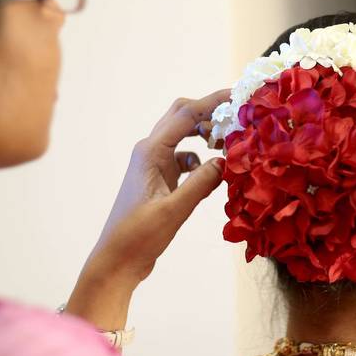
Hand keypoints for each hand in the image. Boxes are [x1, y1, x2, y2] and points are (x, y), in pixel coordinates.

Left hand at [90, 89, 229, 281]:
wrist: (117, 260)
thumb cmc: (139, 236)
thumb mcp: (175, 210)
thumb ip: (202, 183)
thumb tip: (227, 161)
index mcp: (150, 151)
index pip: (186, 114)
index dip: (213, 102)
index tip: (238, 95)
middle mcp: (150, 151)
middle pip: (182, 116)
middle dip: (210, 112)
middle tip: (238, 116)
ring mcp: (154, 165)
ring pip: (184, 137)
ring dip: (206, 136)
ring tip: (230, 146)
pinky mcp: (159, 179)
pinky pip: (185, 159)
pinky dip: (201, 161)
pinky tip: (213, 177)